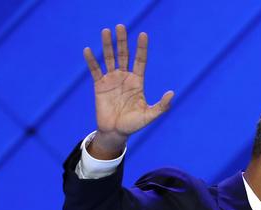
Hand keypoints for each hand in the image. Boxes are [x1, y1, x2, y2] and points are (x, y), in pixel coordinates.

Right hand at [83, 24, 173, 157]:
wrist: (116, 133)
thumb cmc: (134, 125)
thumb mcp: (150, 115)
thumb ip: (161, 106)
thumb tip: (172, 93)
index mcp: (137, 82)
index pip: (140, 61)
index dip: (141, 48)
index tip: (143, 34)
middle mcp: (125, 78)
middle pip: (124, 55)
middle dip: (123, 41)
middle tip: (121, 26)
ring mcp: (112, 80)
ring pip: (109, 58)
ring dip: (107, 45)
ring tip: (106, 31)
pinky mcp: (99, 86)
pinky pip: (95, 70)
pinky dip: (91, 61)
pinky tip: (88, 50)